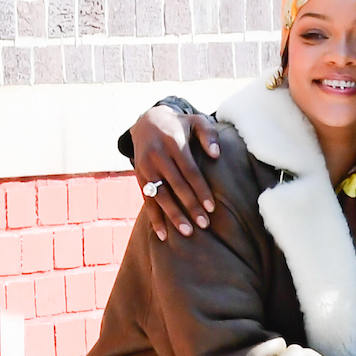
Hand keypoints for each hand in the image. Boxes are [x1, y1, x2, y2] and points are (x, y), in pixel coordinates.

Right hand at [131, 106, 220, 240]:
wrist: (147, 121)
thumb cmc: (180, 125)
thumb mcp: (196, 121)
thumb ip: (209, 134)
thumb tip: (216, 154)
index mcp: (173, 142)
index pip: (189, 171)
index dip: (200, 190)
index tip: (211, 208)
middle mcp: (157, 156)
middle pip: (175, 185)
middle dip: (189, 207)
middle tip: (203, 225)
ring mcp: (145, 167)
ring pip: (160, 195)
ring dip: (173, 215)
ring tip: (187, 232)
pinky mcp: (139, 176)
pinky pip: (147, 200)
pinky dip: (154, 218)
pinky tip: (163, 234)